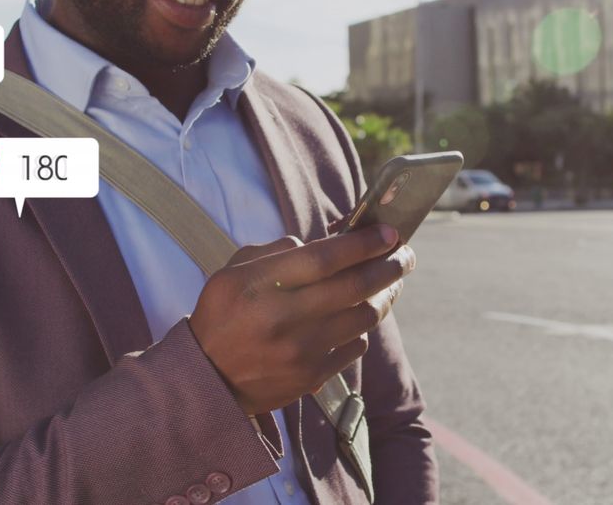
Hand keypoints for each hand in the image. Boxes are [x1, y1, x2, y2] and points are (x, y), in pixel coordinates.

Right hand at [188, 225, 413, 415]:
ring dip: (385, 295)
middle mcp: (282, 319)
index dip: (363, 243)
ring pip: (363, 317)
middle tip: (405, 254)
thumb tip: (325, 241)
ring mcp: (300, 352)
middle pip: (354, 286)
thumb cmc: (222, 316)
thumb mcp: (232, 272)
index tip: (389, 233)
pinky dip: (363, 328)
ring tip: (391, 282)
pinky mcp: (312, 377)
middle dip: (388, 266)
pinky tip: (361, 315)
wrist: (206, 380)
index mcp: (259, 286)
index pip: (324, 258)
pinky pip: (356, 346)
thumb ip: (275, 251)